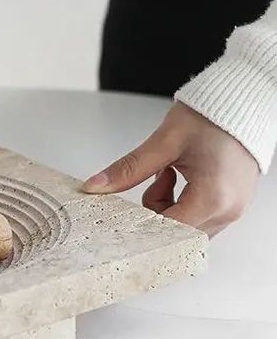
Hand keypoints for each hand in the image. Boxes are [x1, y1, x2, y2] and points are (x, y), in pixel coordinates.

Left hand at [82, 102, 258, 235]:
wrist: (243, 104)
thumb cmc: (212, 117)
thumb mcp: (164, 142)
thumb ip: (129, 168)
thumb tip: (96, 185)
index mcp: (213, 197)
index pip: (167, 231)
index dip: (140, 224)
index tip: (125, 210)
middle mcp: (227, 210)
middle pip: (176, 234)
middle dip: (155, 212)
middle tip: (156, 177)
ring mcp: (233, 209)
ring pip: (186, 229)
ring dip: (168, 208)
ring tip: (170, 173)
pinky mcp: (232, 204)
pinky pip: (199, 219)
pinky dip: (182, 204)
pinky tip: (179, 178)